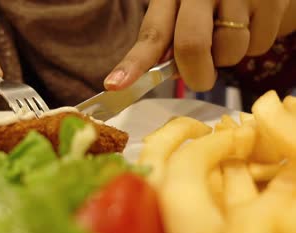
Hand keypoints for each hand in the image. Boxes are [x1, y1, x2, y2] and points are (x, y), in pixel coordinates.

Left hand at [104, 0, 293, 91]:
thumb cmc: (211, 6)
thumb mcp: (183, 13)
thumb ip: (168, 41)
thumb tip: (156, 77)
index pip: (151, 34)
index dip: (133, 64)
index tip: (114, 85)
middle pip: (191, 46)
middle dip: (196, 73)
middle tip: (202, 77)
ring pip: (229, 51)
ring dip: (227, 57)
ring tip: (230, 34)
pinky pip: (258, 45)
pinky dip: (253, 46)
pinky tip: (251, 25)